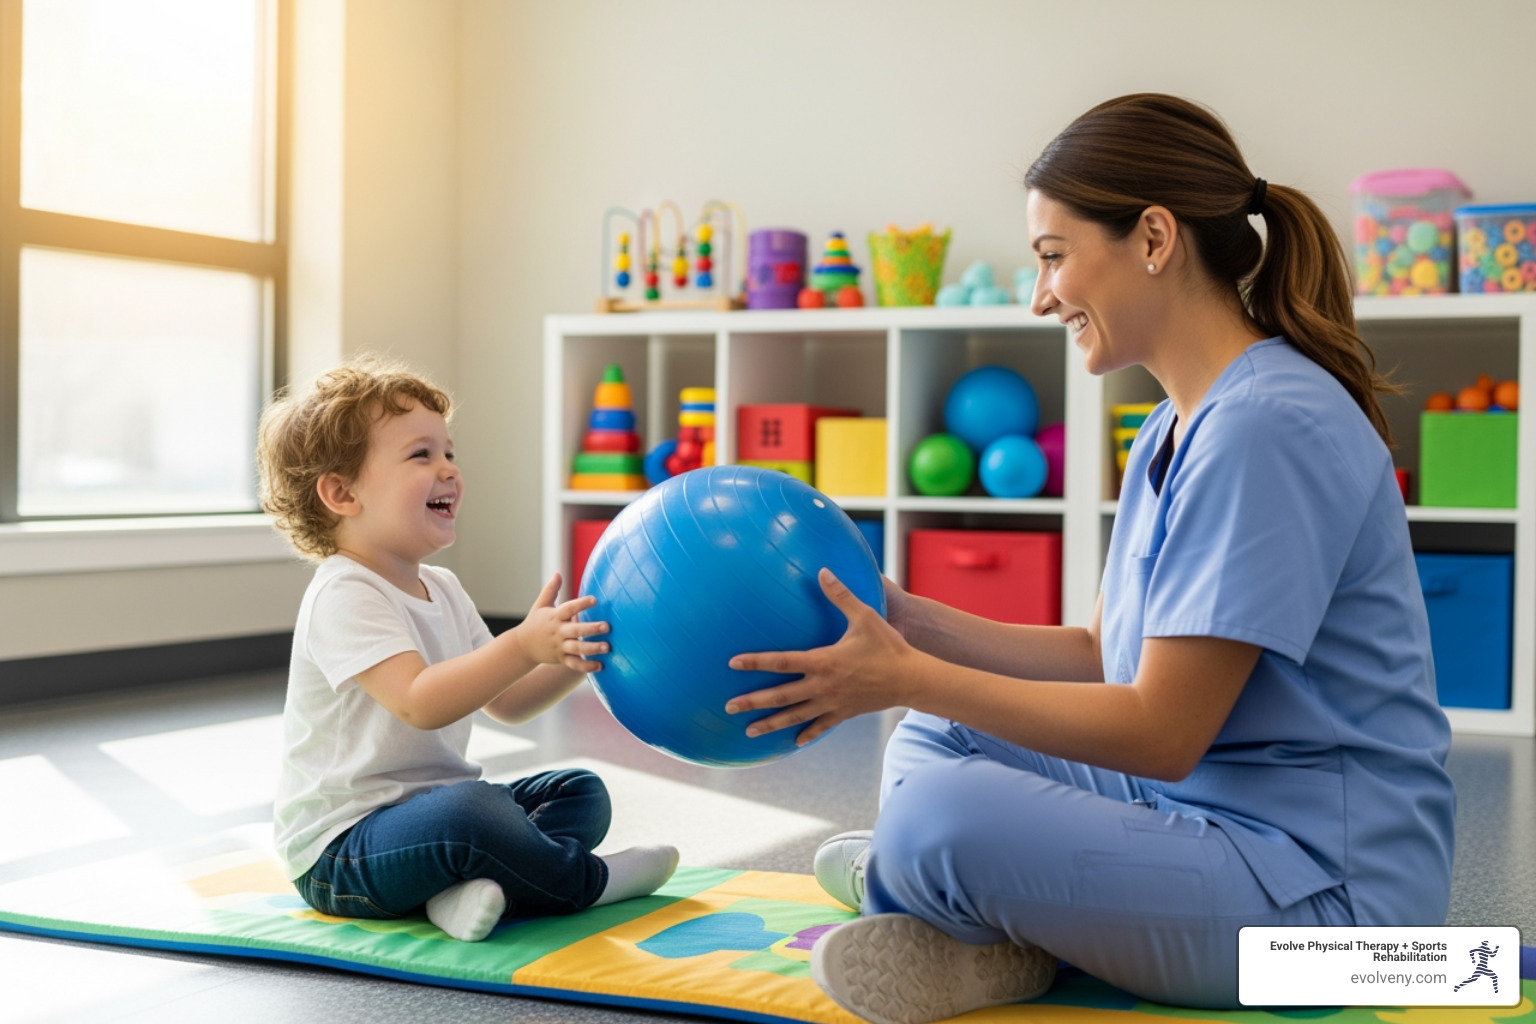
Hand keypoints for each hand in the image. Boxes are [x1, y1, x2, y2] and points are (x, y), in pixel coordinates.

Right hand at [518, 573, 609, 672]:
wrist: (522, 646)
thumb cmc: (535, 622)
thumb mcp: (541, 605)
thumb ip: (551, 590)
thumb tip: (558, 573)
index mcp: (554, 617)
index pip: (569, 608)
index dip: (581, 604)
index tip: (595, 599)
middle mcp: (558, 632)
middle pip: (576, 630)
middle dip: (591, 629)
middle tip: (607, 626)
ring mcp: (559, 646)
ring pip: (577, 648)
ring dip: (592, 648)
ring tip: (608, 647)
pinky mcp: (561, 659)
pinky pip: (574, 664)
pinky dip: (587, 666)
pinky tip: (601, 666)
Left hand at [724, 568, 914, 746]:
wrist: (912, 679)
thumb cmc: (888, 646)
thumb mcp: (864, 616)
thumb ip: (840, 595)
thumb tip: (822, 570)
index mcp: (823, 661)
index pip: (782, 662)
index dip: (756, 662)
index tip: (733, 663)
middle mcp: (823, 685)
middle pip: (781, 696)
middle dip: (753, 702)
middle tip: (728, 707)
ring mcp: (832, 703)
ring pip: (795, 716)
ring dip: (770, 723)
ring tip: (749, 731)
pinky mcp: (844, 713)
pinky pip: (821, 726)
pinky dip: (806, 733)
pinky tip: (793, 742)